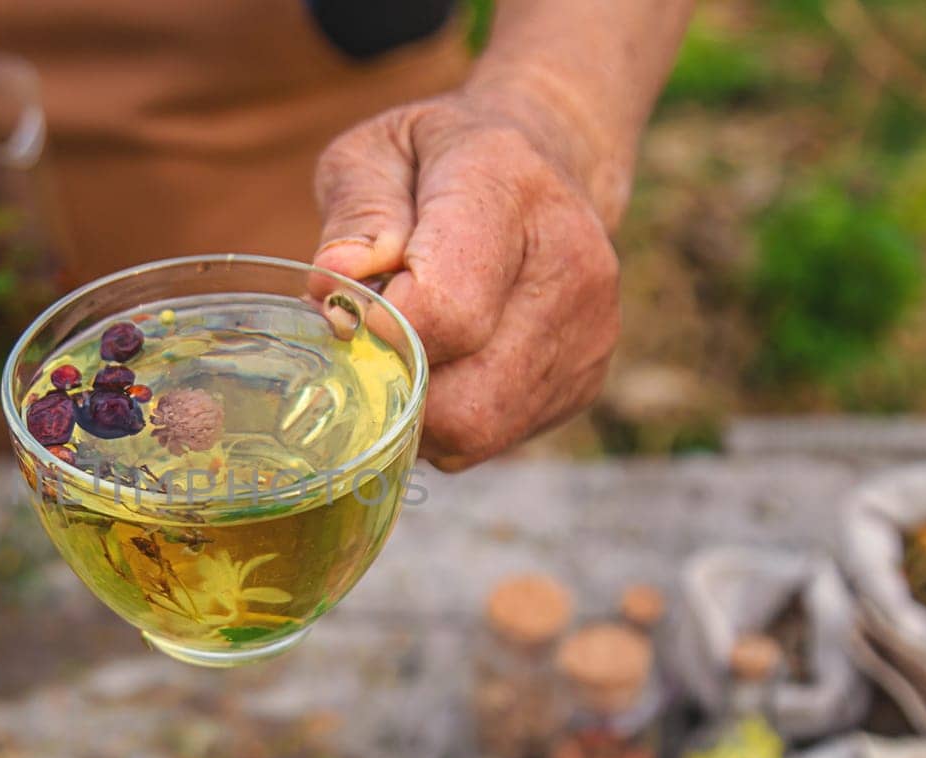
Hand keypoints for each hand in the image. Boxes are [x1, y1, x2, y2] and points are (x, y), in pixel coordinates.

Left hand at [313, 93, 621, 470]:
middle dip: (392, 386)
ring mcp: (590, 330)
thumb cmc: (437, 161)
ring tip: (408, 349)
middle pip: (461, 396)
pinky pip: (493, 436)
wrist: (547, 161)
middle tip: (368, 343)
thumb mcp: (377, 153)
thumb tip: (336, 285)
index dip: (376, 333)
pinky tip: (447, 361)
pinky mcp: (586, 379)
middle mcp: (570, 263)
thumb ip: (355, 214)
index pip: (443, 310)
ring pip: (475, 430)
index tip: (346, 312)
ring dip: (418, 410)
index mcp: (508, 188)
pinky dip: (450, 417)